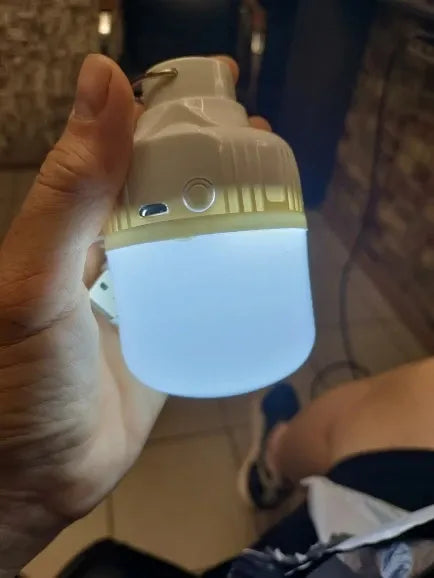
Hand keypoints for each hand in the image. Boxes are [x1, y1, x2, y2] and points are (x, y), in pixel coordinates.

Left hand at [0, 54, 269, 574]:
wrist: (43, 477)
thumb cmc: (26, 381)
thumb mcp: (37, 280)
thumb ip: (70, 192)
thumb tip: (103, 77)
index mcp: (70, 227)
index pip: (122, 154)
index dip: (164, 121)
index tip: (215, 97)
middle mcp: (105, 252)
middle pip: (162, 190)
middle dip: (207, 161)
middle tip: (259, 141)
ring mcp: (139, 293)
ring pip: (186, 235)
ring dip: (225, 207)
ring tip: (274, 188)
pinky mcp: (167, 331)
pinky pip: (201, 289)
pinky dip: (229, 268)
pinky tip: (263, 256)